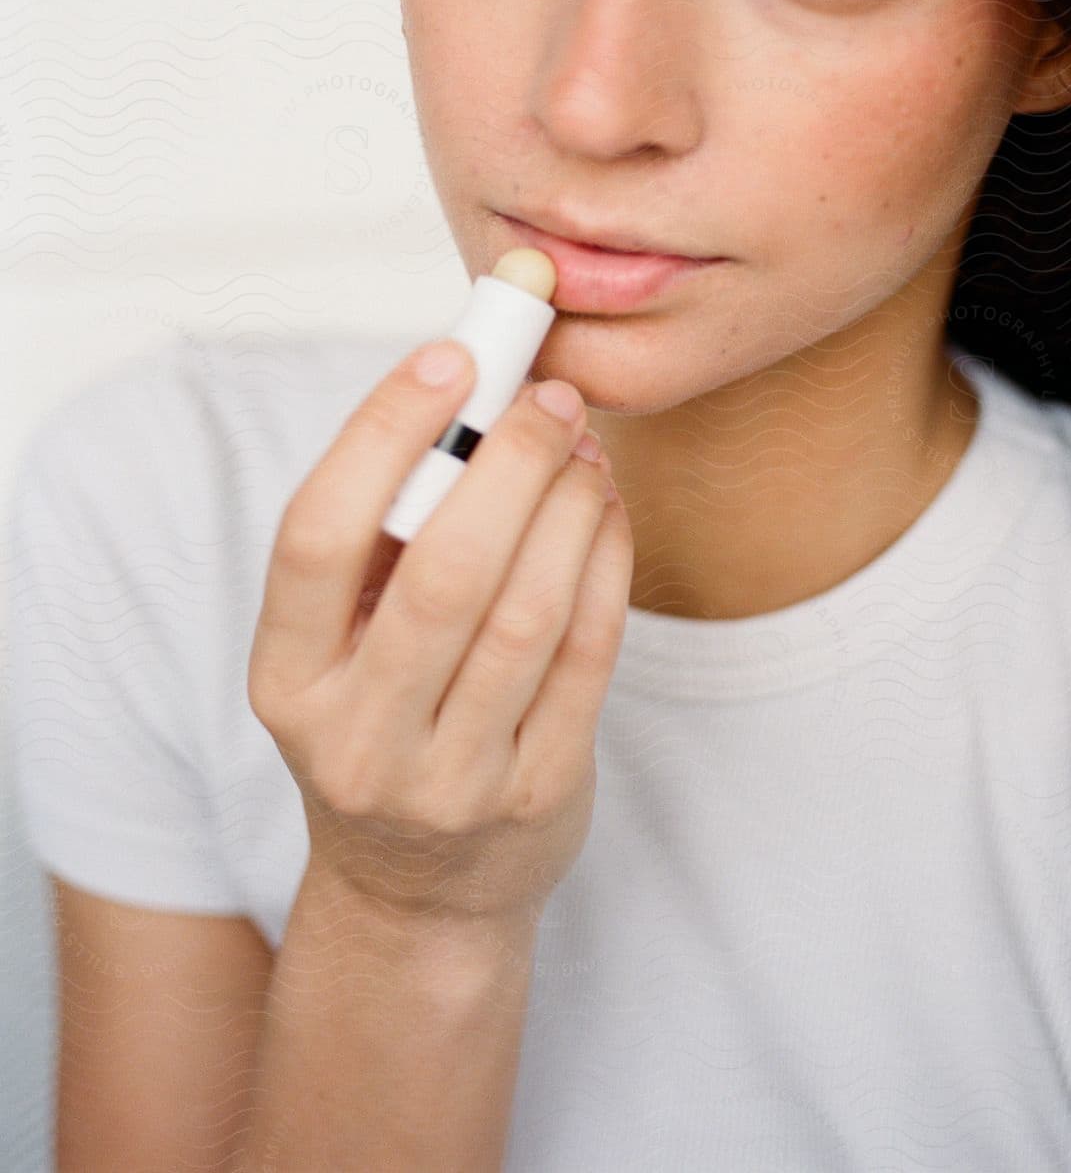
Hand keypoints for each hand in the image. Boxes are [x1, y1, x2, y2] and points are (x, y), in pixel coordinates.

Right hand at [246, 345, 631, 929]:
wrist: (419, 894)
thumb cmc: (382, 723)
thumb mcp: (340, 647)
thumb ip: (381, 538)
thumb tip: (472, 394)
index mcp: (286, 680)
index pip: (315, 537)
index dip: (382, 433)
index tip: (450, 355)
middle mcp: (357, 738)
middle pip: (443, 572)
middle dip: (509, 463)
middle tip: (548, 397)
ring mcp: (452, 779)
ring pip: (528, 611)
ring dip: (569, 505)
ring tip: (583, 447)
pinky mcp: (538, 793)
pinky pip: (588, 653)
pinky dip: (606, 560)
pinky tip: (605, 509)